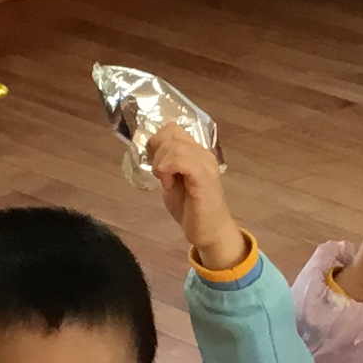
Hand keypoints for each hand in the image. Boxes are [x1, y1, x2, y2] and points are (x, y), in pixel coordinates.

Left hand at [148, 128, 247, 272]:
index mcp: (196, 152)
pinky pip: (182, 160)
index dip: (157, 142)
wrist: (211, 232)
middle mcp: (202, 152)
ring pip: (174, 145)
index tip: (154, 163)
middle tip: (159, 174)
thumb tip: (151, 152)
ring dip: (161, 163)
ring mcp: (205, 163)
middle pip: (170, 132)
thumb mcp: (172, 182)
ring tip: (165, 182)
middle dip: (156, 151)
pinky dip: (168, 168)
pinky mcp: (203, 177)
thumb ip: (165, 165)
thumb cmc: (192, 210)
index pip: (172, 129)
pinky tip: (168, 183)